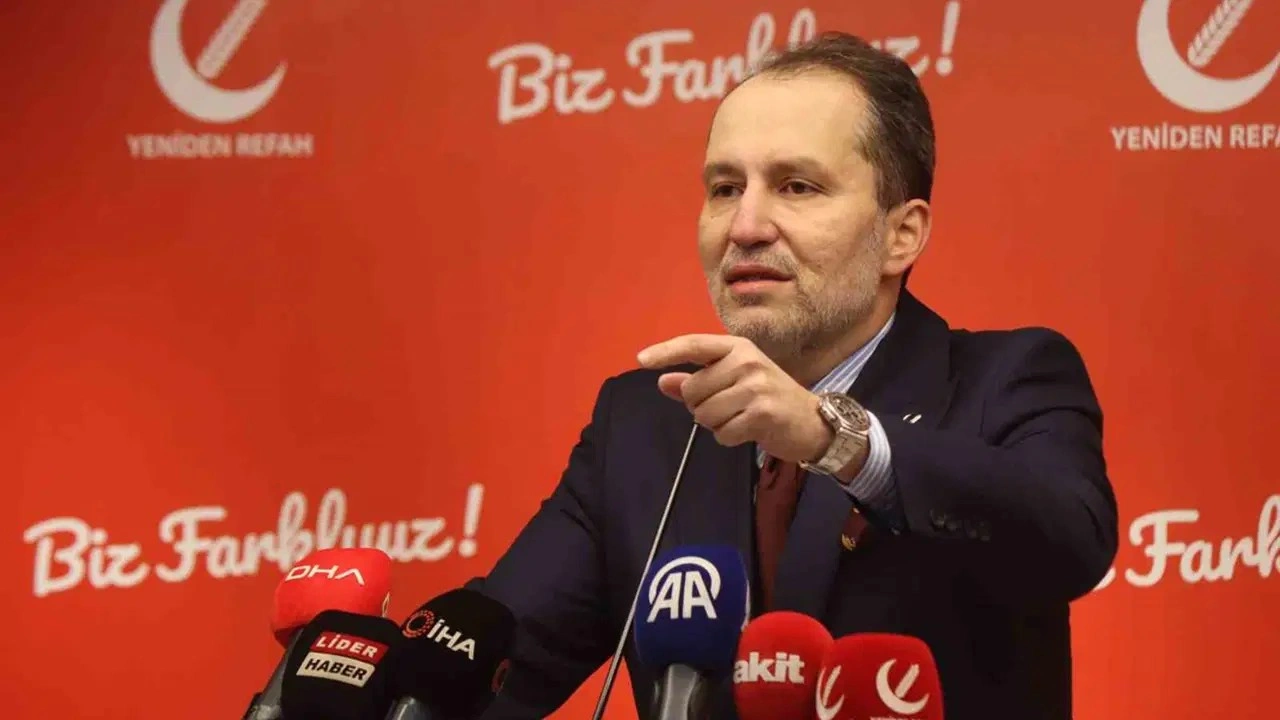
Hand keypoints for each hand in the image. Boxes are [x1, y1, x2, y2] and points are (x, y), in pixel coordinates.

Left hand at [636, 334, 832, 462]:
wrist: (813, 422)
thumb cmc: (769, 398)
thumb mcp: (734, 382)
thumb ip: (697, 381)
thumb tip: (662, 381)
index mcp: (738, 348)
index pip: (694, 345)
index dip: (665, 352)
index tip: (641, 359)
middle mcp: (746, 361)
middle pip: (692, 390)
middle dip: (700, 406)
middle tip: (729, 406)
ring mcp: (756, 386)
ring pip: (704, 414)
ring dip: (716, 424)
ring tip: (740, 418)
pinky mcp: (762, 413)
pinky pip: (722, 433)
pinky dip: (729, 438)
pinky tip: (748, 430)